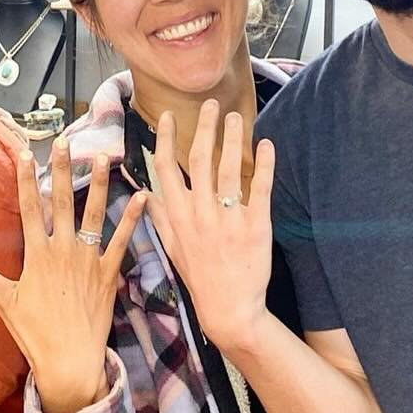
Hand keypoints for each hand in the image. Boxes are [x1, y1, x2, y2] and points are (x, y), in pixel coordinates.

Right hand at [0, 139, 148, 412]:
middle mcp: (63, 251)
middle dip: (61, 170)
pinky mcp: (109, 274)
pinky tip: (142, 197)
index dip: (26, 179)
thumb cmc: (35, 334)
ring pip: (93, 214)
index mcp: (37, 255)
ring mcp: (88, 260)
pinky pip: (122, 241)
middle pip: (61, 202)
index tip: (26, 154)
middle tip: (64, 141)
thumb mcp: (6, 303)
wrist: (70, 361)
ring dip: (98, 184)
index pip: (29, 209)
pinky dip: (132, 219)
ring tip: (102, 156)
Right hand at [145, 103, 274, 354]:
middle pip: (199, 159)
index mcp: (177, 216)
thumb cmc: (200, 279)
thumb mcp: (172, 248)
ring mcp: (228, 218)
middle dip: (204, 127)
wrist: (230, 309)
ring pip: (229, 167)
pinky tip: (266, 144)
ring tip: (236, 116)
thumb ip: (159, 218)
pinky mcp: (256, 225)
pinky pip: (260, 187)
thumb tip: (146, 193)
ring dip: (232, 137)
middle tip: (211, 103)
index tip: (169, 116)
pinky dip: (264, 163)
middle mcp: (200, 213)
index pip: (166, 168)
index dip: (167, 139)